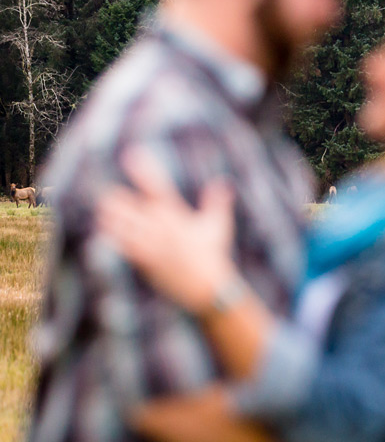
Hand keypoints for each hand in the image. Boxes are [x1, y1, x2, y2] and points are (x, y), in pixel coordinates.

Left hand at [95, 148, 238, 315]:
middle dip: (116, 198)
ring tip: (105, 209)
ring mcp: (148, 244)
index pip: (156, 186)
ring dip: (109, 214)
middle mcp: (158, 227)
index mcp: (175, 215)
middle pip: (124, 204)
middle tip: (111, 195)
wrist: (205, 287)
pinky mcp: (142, 259)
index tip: (131, 154)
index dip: (143, 169)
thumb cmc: (213, 255)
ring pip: (116, 223)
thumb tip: (223, 183)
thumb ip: (217, 202)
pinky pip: (118, 244)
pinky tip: (104, 227)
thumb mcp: (218, 226)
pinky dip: (110, 234)